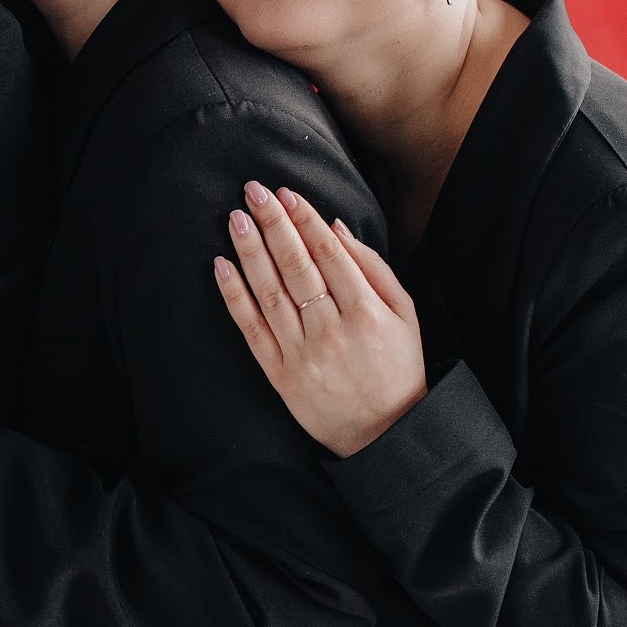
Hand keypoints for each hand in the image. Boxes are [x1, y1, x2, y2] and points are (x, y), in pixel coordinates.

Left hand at [215, 180, 426, 458]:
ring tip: (236, 218)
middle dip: (273, 224)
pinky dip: (234, 295)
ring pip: (269, 293)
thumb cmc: (397, 368)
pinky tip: (221, 266)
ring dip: (250, 251)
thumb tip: (336, 227)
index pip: (329, 254)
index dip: (304, 220)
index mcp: (366, 313)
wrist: (383, 434)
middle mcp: (332, 332)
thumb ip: (374, 269)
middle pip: (296, 267)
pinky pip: (251, 329)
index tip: (285, 193)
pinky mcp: (279, 374)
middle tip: (253, 191)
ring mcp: (302, 354)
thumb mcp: (405, 316)